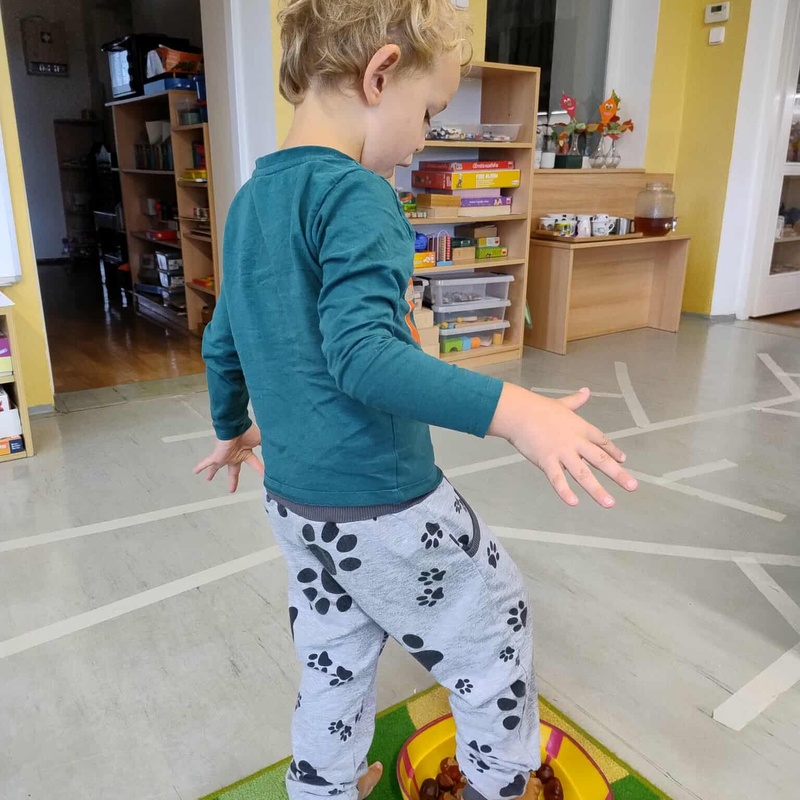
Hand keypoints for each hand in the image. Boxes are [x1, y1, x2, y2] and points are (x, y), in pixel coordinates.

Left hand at [193, 423, 263, 492]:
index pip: (254, 464)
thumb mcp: (261, 441)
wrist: (237, 425)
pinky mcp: (218, 456)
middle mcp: (234, 456)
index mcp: (245, 453)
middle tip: (231, 489)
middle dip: (232, 479)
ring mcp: (225, 456)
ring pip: (217, 467)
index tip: (265, 476)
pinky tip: (194, 472)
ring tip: (208, 479)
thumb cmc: (248, 432)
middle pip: (233, 471)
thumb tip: (275, 455)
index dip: (260, 470)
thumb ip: (266, 448)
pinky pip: (207, 462)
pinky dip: (201, 466)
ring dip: (212, 472)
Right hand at [488, 384, 637, 507]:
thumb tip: (586, 391)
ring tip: (609, 503)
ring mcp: (562, 453)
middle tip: (632, 487)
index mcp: (580, 428)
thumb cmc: (538, 407)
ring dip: (597, 490)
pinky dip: (565, 491)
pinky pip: (558, 479)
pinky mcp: (547, 461)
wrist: (519, 412)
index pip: (602, 442)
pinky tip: (574, 502)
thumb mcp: (562, 404)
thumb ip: (575, 400)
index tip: (623, 460)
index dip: (613, 451)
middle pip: (600, 460)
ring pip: (583, 474)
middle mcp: (576, 442)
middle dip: (617, 474)